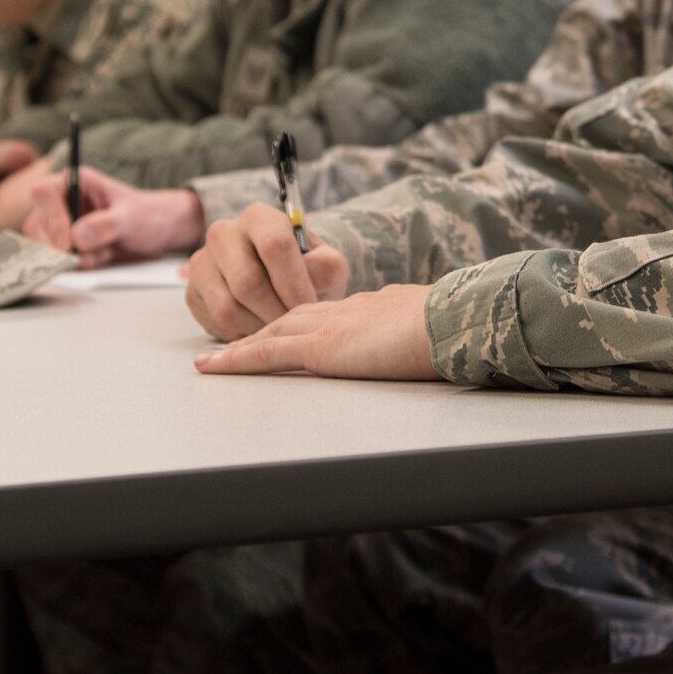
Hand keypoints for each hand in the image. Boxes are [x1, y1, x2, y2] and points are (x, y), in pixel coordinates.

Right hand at [20, 170, 203, 264]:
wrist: (161, 231)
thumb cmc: (148, 214)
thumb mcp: (132, 218)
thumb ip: (106, 225)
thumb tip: (77, 236)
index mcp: (75, 182)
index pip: (43, 193)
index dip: (51, 218)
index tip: (67, 243)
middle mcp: (63, 202)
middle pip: (36, 224)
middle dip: (58, 245)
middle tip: (84, 256)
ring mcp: (62, 226)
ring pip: (44, 246)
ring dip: (70, 257)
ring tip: (103, 252)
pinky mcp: (68, 247)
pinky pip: (59, 261)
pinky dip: (78, 265)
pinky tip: (102, 257)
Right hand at [184, 204, 349, 339]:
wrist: (282, 282)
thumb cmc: (306, 271)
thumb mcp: (327, 265)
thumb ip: (326, 267)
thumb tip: (309, 276)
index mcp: (259, 217)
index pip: (274, 245)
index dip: (293, 282)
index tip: (309, 306)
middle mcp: (223, 233)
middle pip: (247, 282)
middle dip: (276, 312)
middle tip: (294, 326)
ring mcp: (202, 262)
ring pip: (228, 307)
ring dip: (259, 327)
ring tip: (278, 328)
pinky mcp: (192, 292)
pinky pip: (215, 323)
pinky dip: (241, 334)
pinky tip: (258, 327)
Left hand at [192, 286, 439, 381]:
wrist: (455, 322)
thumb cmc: (459, 330)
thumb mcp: (440, 329)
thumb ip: (424, 333)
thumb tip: (429, 343)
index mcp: (377, 306)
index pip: (330, 313)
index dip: (306, 320)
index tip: (291, 328)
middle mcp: (348, 311)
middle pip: (294, 318)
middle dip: (265, 329)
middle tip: (237, 342)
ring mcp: (332, 327)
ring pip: (273, 333)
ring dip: (242, 345)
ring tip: (214, 360)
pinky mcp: (323, 348)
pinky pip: (269, 355)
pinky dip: (238, 359)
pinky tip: (213, 367)